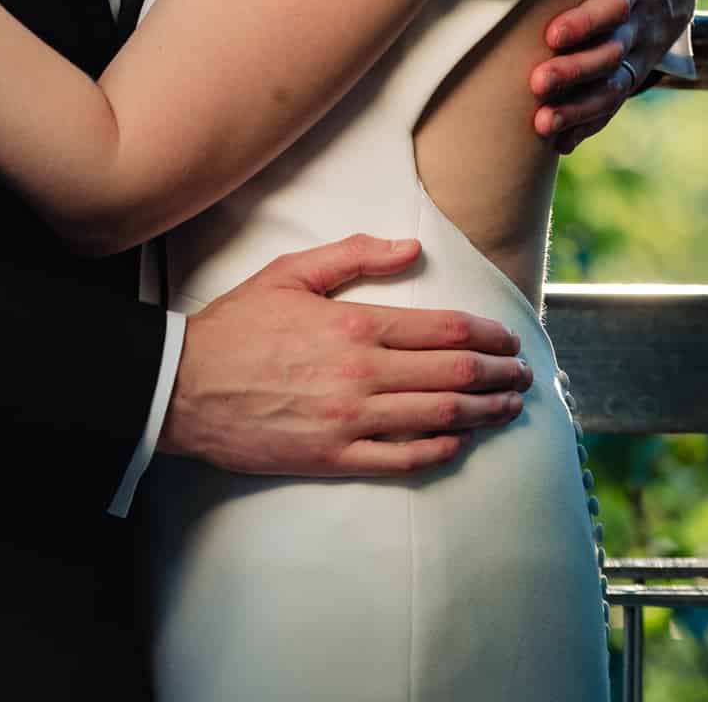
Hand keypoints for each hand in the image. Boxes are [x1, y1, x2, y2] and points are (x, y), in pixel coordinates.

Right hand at [159, 234, 530, 477]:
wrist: (184, 386)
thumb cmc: (236, 326)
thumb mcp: (290, 273)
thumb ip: (354, 255)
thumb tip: (412, 249)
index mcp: (354, 323)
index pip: (443, 330)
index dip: (487, 336)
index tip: (510, 340)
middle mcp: (361, 373)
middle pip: (453, 375)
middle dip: (499, 376)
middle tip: (524, 376)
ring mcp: (351, 421)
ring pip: (439, 418)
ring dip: (484, 413)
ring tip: (508, 409)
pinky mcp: (335, 458)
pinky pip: (404, 458)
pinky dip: (441, 450)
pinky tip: (460, 441)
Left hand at [530, 0, 700, 153]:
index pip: (615, 3)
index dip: (588, 19)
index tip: (553, 32)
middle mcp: (640, 24)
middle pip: (610, 53)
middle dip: (575, 70)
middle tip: (537, 82)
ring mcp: (635, 54)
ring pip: (611, 87)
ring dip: (578, 107)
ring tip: (541, 122)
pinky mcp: (626, 74)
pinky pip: (610, 105)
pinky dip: (585, 125)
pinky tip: (554, 143)